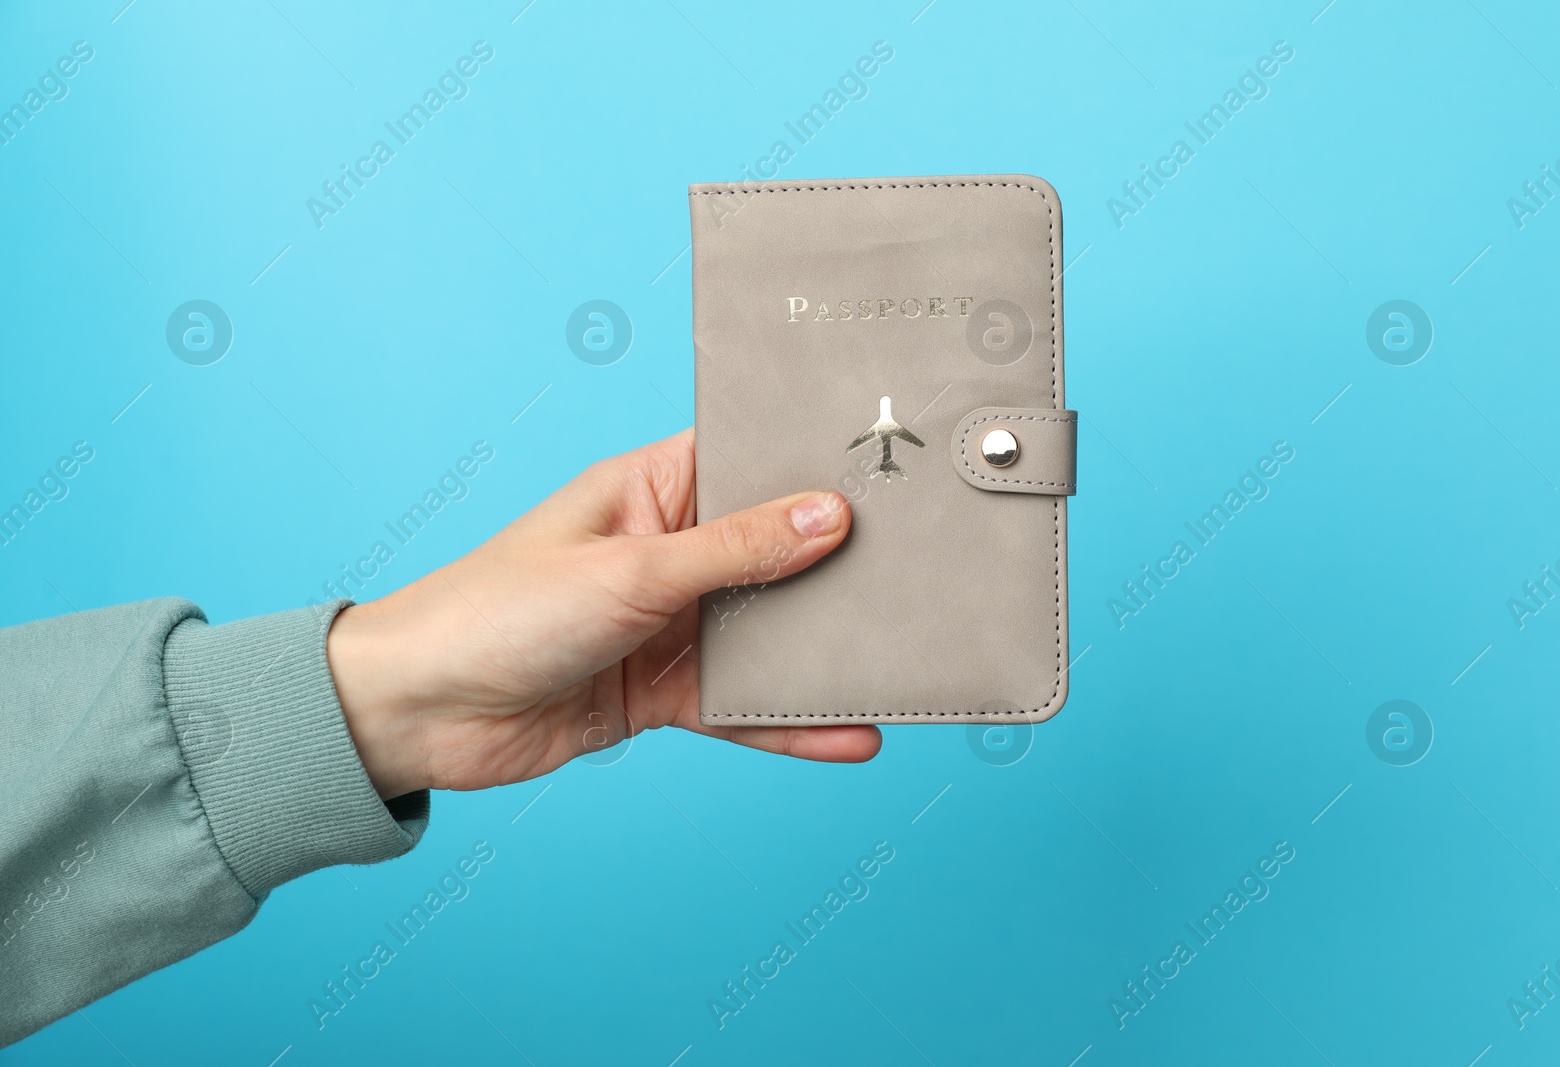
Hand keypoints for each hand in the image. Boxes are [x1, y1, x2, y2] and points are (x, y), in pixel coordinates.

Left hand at [324, 428, 878, 799]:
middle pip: (772, 552)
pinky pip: (741, 703)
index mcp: (650, 489)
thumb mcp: (631, 571)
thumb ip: (736, 550)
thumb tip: (830, 516)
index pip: (749, 461)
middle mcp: (667, 550)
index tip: (891, 464)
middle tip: (923, 566)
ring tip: (900, 659)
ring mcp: (667, 623)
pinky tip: (847, 732)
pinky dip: (788, 720)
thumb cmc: (498, 610)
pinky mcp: (662, 691)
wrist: (418, 713)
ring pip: (765, 632)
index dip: (813, 463)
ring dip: (820, 651)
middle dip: (837, 566)